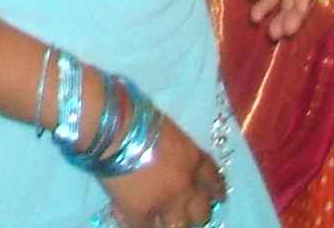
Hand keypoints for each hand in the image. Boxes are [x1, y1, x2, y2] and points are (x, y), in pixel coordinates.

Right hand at [100, 110, 226, 227]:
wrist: (115, 128)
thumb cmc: (136, 116)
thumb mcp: (165, 128)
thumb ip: (172, 147)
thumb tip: (164, 154)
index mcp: (192, 159)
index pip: (212, 179)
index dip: (216, 190)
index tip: (219, 196)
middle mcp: (185, 186)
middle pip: (201, 211)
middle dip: (196, 212)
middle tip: (186, 210)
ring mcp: (164, 202)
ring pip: (178, 226)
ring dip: (171, 222)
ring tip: (161, 220)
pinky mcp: (140, 211)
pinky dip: (140, 223)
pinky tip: (133, 219)